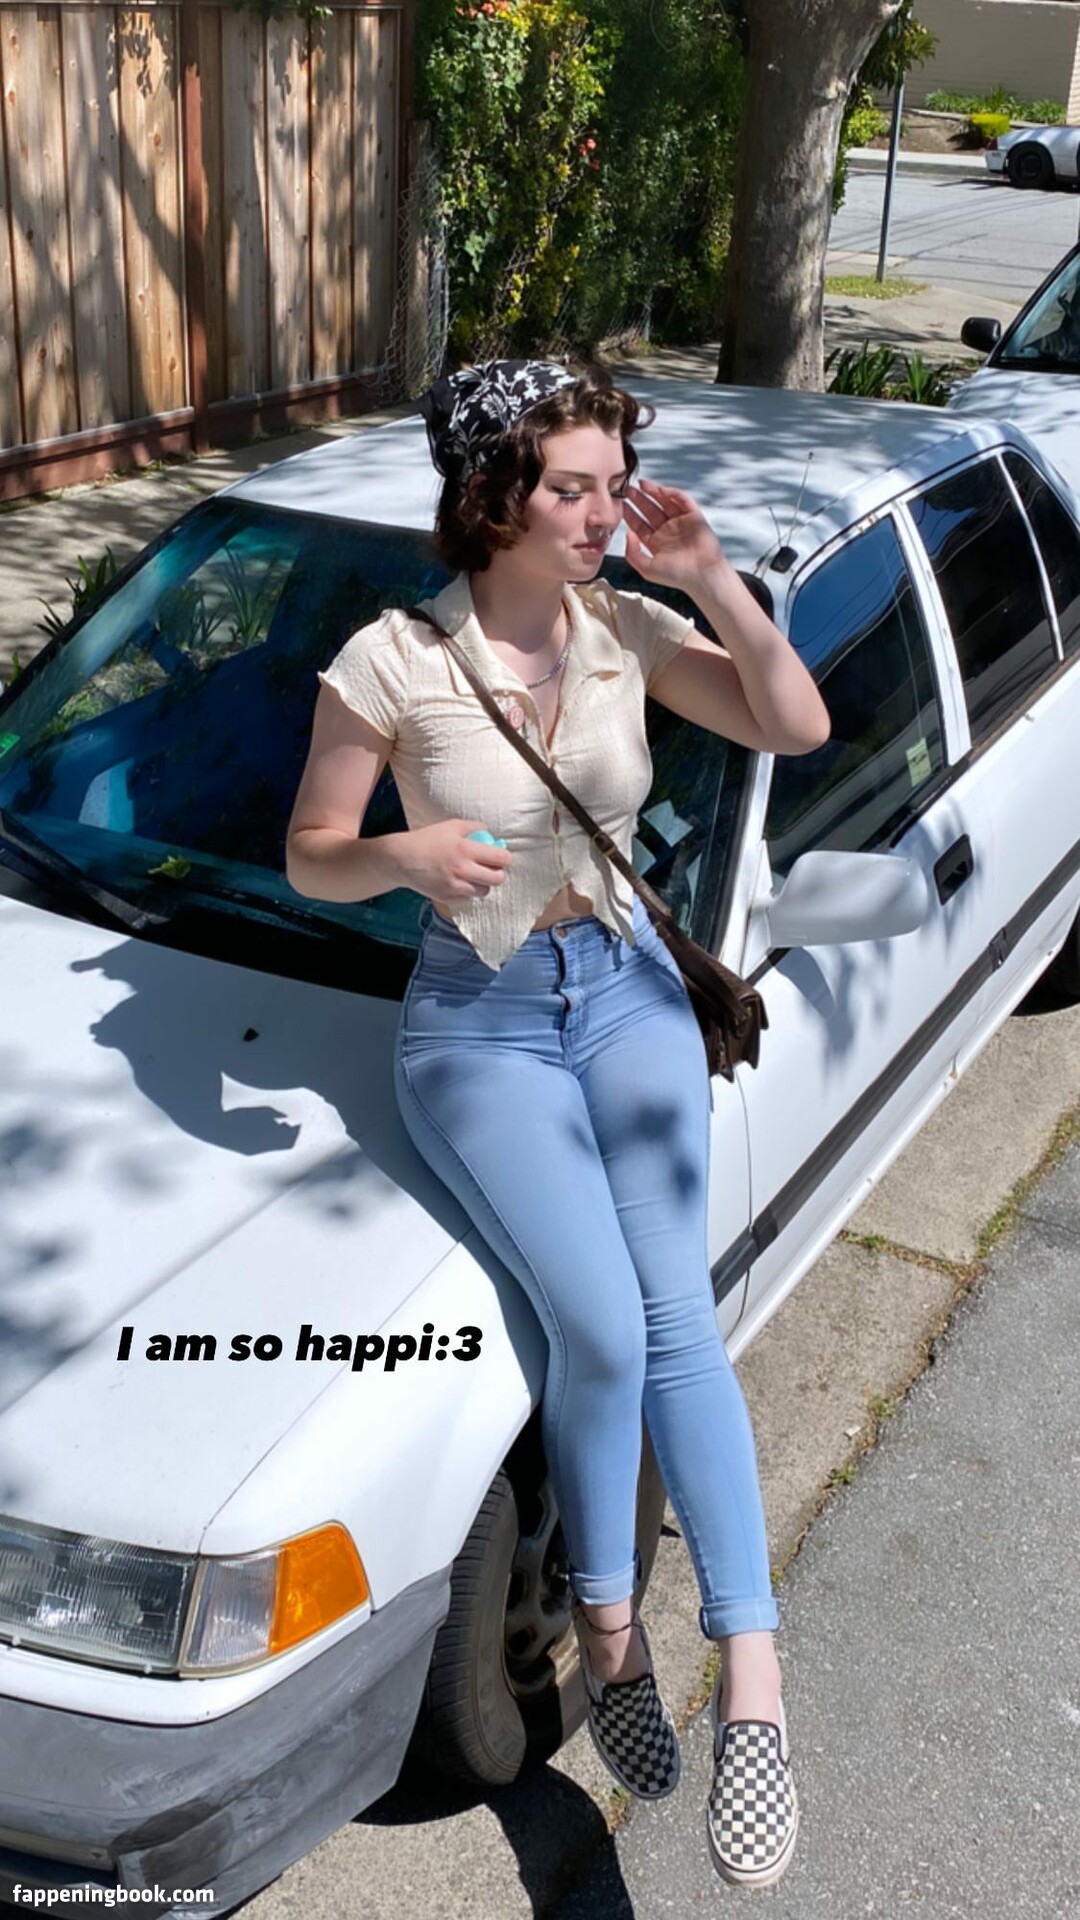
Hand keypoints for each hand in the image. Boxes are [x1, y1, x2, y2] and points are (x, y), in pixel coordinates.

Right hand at [397, 818, 512, 900]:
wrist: (402, 859)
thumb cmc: (427, 839)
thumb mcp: (452, 825)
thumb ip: (475, 828)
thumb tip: (494, 836)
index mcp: (465, 849)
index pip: (500, 858)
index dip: (505, 858)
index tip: (503, 857)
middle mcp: (462, 870)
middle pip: (497, 879)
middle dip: (497, 873)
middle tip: (491, 868)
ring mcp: (455, 887)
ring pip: (484, 891)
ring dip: (482, 884)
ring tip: (473, 875)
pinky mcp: (447, 898)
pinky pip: (468, 898)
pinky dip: (467, 891)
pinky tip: (459, 881)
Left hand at [622, 479, 729, 592]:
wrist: (702, 575)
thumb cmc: (677, 576)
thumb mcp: (647, 569)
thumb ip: (632, 553)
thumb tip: (628, 533)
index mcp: (656, 542)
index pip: (639, 524)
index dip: (629, 514)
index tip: (620, 504)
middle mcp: (667, 531)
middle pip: (650, 510)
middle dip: (639, 499)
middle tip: (627, 489)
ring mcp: (680, 522)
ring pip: (665, 502)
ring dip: (654, 492)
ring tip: (642, 484)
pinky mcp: (694, 516)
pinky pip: (683, 500)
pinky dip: (674, 494)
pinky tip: (662, 491)